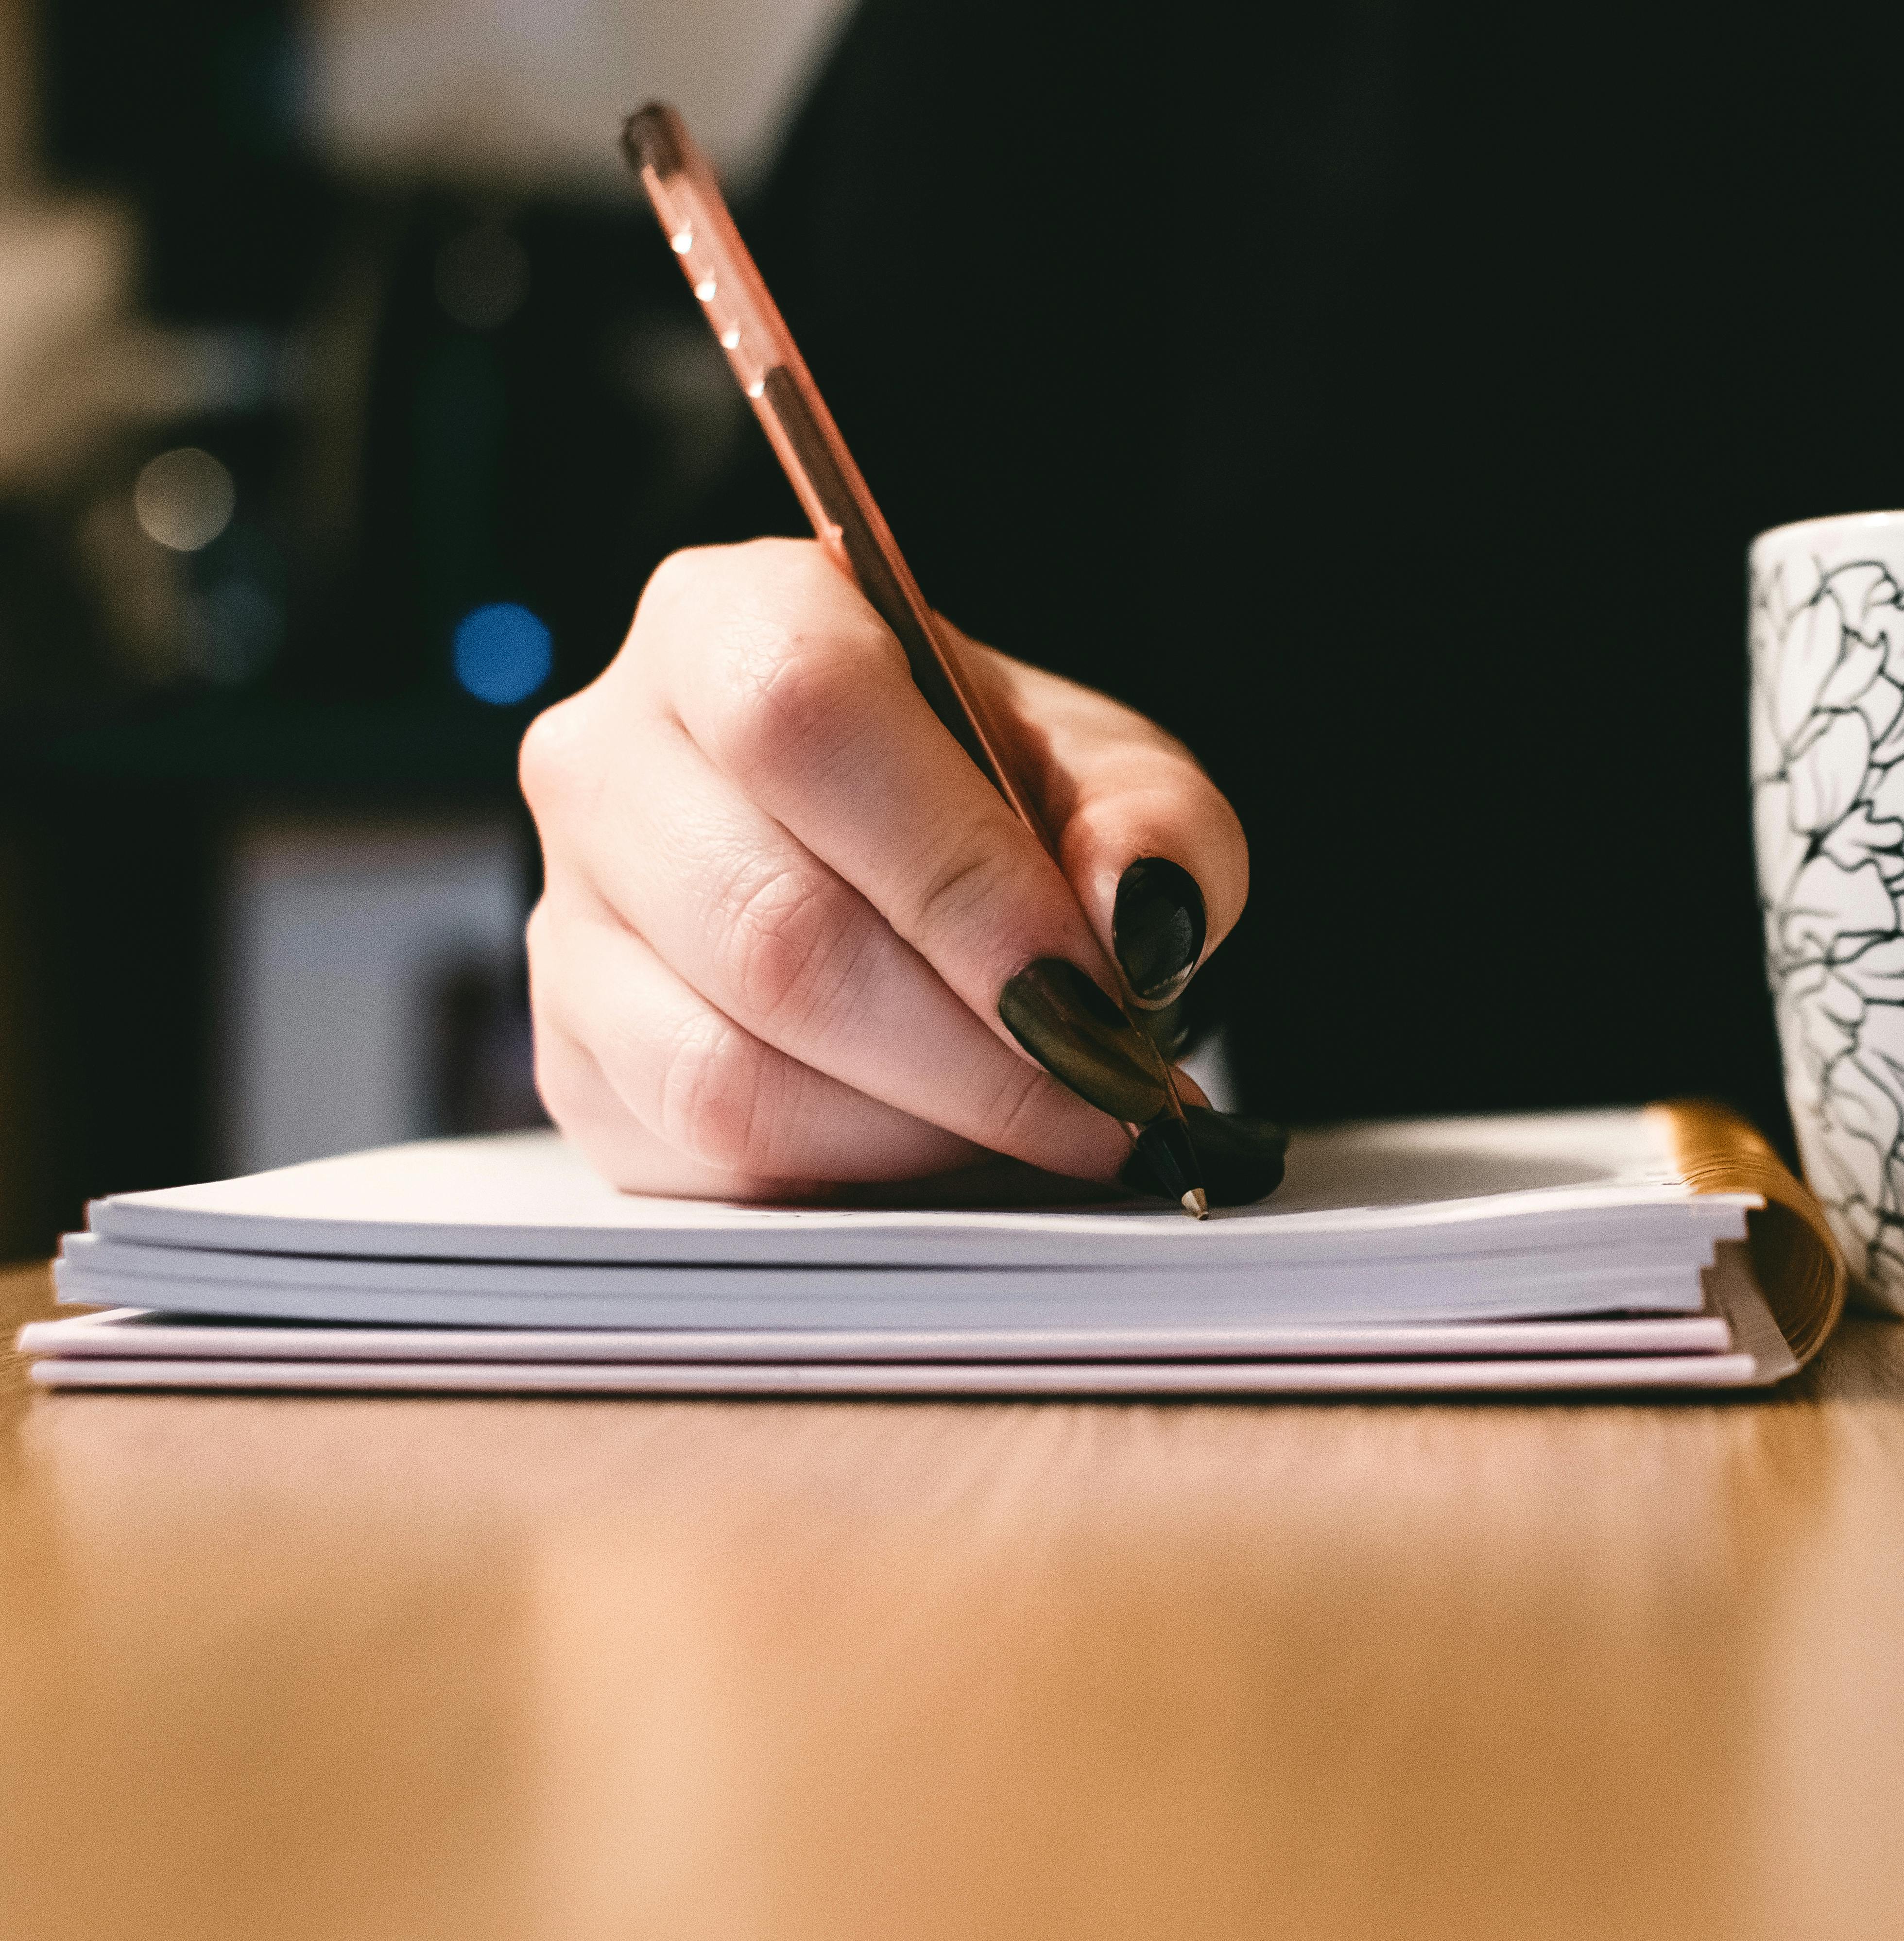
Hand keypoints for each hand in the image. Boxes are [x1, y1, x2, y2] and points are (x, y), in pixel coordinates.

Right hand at [520, 539, 1247, 1198]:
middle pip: (773, 929)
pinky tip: (947, 1144)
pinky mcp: (572, 1060)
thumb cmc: (1005, 798)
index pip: (803, 723)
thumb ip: (1155, 829)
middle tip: (1109, 1096)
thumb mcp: (1117, 779)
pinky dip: (852, 1173)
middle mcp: (607, 757)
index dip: (957, 877)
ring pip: (725, 1068)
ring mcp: (567, 917)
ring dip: (921, 1127)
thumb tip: (1136, 915)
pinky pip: (703, 1154)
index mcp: (729, 623)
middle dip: (976, 1049)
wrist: (914, 861)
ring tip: (1045, 1124)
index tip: (1094, 990)